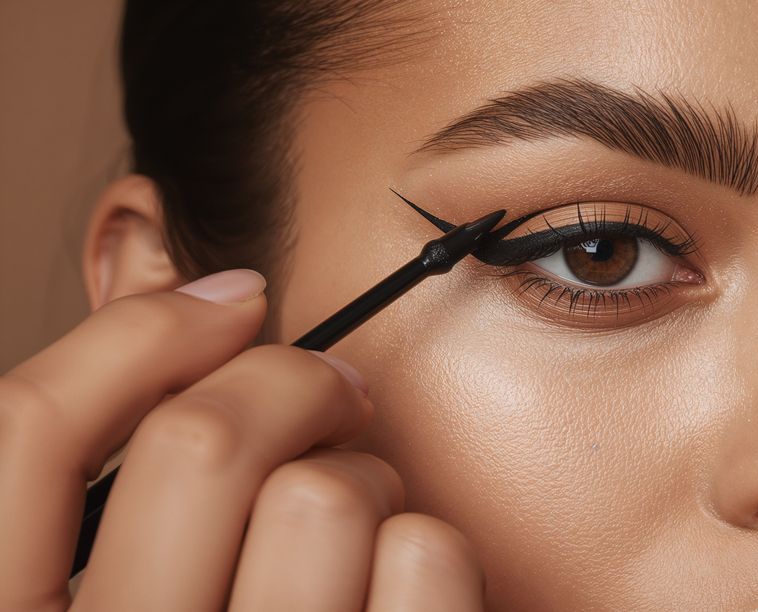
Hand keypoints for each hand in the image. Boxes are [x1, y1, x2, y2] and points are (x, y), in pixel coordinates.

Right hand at [0, 269, 484, 610]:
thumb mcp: (114, 600)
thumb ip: (115, 510)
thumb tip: (187, 320)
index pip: (21, 436)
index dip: (131, 337)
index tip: (225, 301)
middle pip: (200, 442)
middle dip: (286, 378)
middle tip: (330, 388)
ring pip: (325, 494)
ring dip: (365, 477)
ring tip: (364, 517)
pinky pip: (423, 557)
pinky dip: (427, 545)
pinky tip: (406, 579)